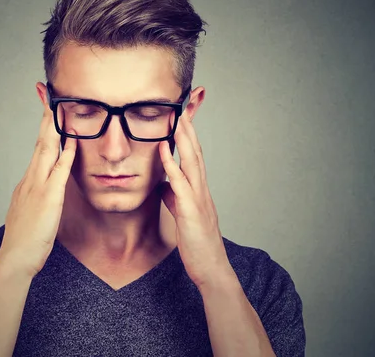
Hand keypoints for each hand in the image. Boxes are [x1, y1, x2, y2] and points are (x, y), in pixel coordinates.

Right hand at [0, 96, 76, 278]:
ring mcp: (38, 186)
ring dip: (54, 127)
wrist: (15, 258)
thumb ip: (39, 195)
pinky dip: (66, 153)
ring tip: (60, 106)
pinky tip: (72, 139)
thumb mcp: (31, 211)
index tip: (47, 108)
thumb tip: (47, 186)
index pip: (38, 147)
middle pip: (41, 141)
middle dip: (46, 116)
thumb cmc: (25, 239)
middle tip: (48, 94)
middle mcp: (31, 178)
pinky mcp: (48, 197)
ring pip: (47, 150)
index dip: (43, 126)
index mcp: (28, 181)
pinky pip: (59, 171)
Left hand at [158, 112, 232, 289]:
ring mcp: (198, 199)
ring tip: (176, 119)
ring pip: (192, 162)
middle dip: (188, 128)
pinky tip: (163, 151)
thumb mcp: (183, 215)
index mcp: (198, 190)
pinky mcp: (191, 211)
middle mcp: (201, 189)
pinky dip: (172, 165)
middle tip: (182, 106)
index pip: (193, 156)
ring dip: (183, 139)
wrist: (211, 267)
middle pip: (195, 152)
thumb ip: (174, 197)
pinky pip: (180, 184)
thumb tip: (164, 185)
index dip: (188, 135)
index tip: (181, 116)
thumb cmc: (197, 242)